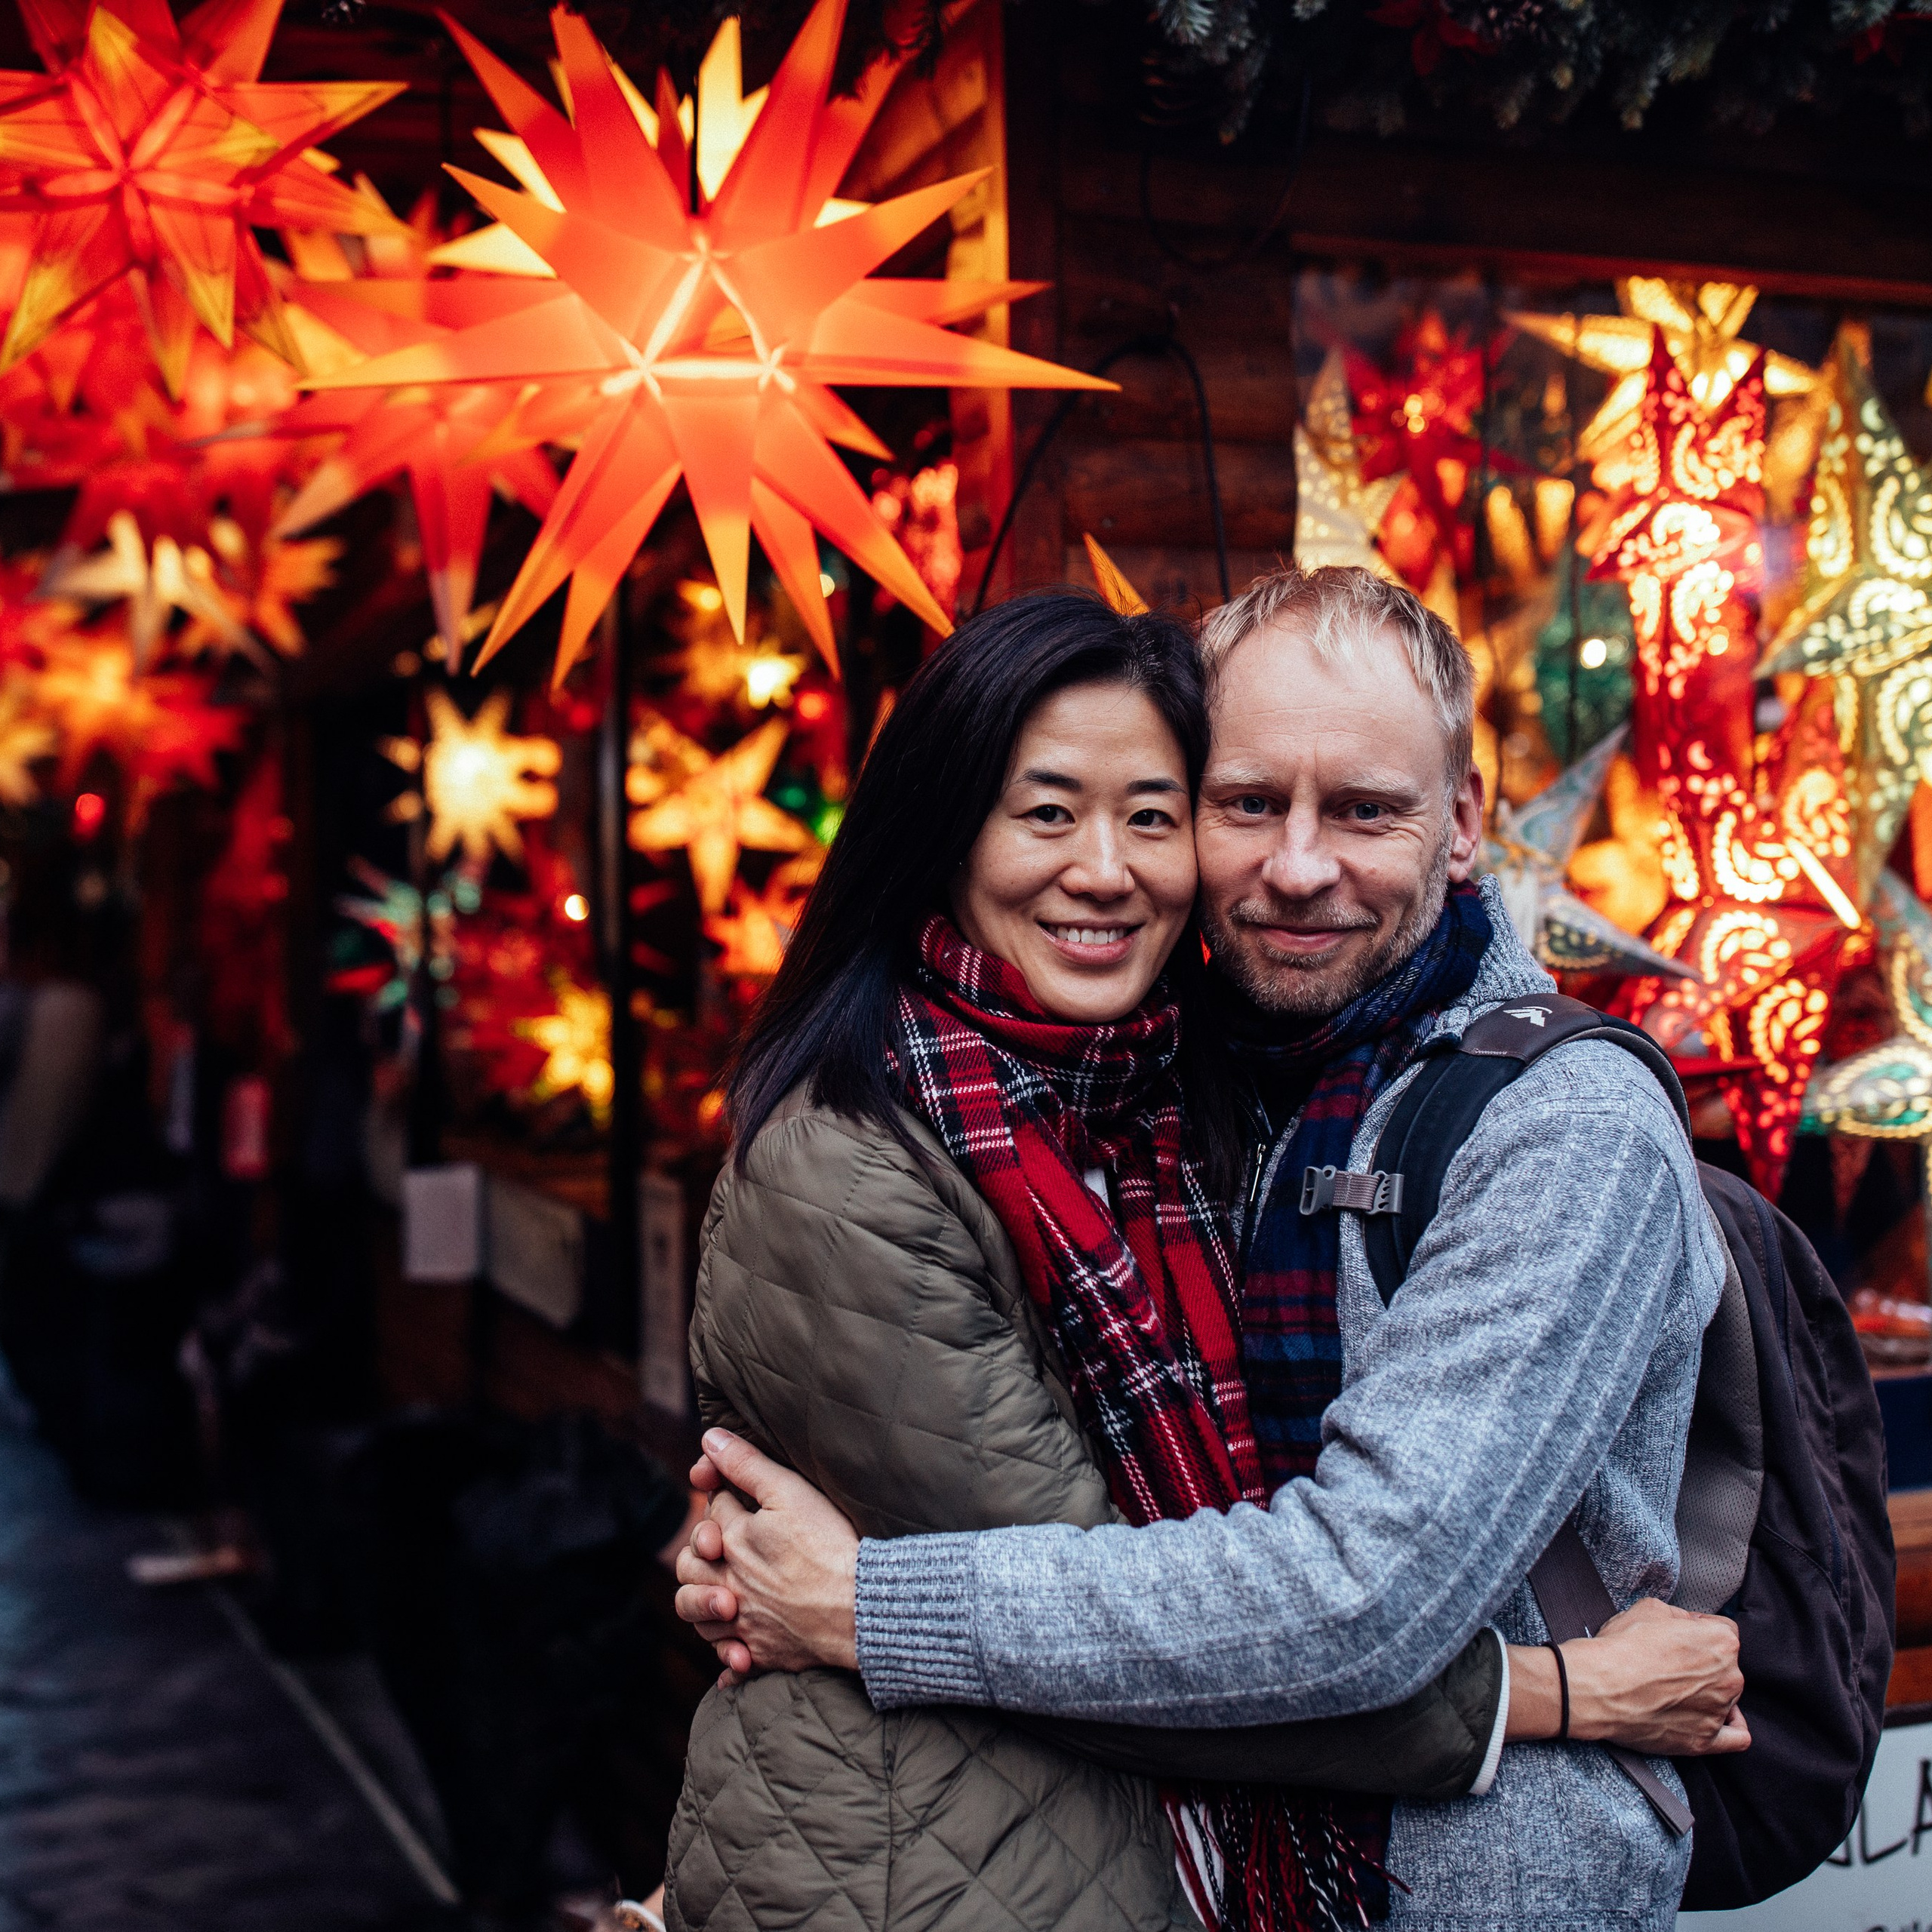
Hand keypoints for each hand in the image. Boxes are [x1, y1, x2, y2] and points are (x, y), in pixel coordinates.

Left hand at [673, 1429, 861, 1674]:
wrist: (860, 1608)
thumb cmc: (828, 1545)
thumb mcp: (789, 1492)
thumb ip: (746, 1464)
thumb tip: (709, 1439)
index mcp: (734, 1541)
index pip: (712, 1511)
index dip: (721, 1495)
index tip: (735, 1492)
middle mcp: (729, 1584)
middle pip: (689, 1566)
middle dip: (697, 1550)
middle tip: (717, 1544)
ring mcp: (744, 1622)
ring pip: (699, 1616)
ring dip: (702, 1602)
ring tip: (721, 1592)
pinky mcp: (763, 1653)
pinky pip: (731, 1659)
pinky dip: (728, 1656)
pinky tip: (736, 1652)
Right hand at [1509, 1599, 1747, 1755]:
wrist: (1598, 1687)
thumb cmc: (1621, 1647)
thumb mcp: (1650, 1608)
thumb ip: (1682, 1616)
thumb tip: (1689, 1625)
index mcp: (1721, 1642)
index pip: (1723, 1630)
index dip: (1698, 1629)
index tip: (1679, 1636)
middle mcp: (1729, 1678)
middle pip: (1726, 1666)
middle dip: (1703, 1662)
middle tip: (1670, 1662)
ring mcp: (1718, 1712)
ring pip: (1726, 1697)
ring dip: (1707, 1692)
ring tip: (1674, 1690)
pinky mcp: (1703, 1740)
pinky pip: (1736, 1738)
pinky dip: (1729, 1727)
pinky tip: (1713, 1718)